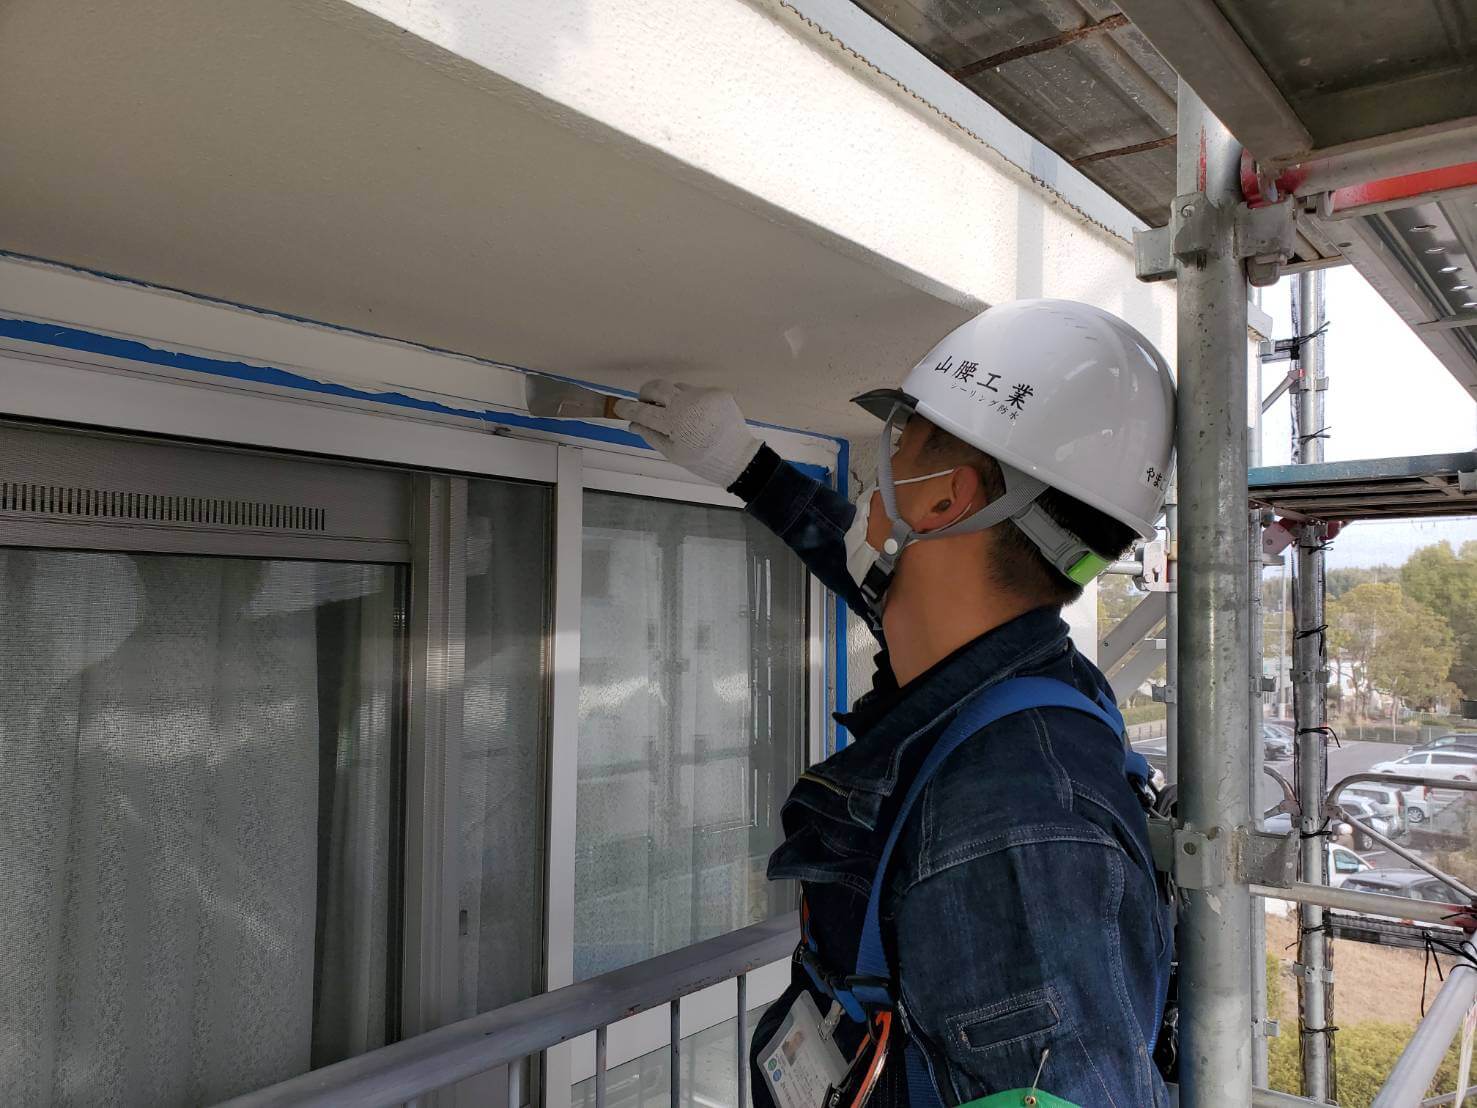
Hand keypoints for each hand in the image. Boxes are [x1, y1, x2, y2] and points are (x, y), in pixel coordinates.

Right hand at [614, 380, 761, 487]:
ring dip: (670, 398)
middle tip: (645, 403)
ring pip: (677, 388)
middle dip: (646, 393)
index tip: (619, 407)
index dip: (627, 409)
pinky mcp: (716, 392)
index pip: (642, 411)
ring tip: (676, 415)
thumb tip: (632, 424)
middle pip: (657, 387)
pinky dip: (691, 401)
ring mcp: (703, 395)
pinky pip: (696, 392)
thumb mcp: (672, 453)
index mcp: (674, 422)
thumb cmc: (702, 460)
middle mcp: (687, 403)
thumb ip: (650, 435)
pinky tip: (697, 416)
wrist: (737, 457)